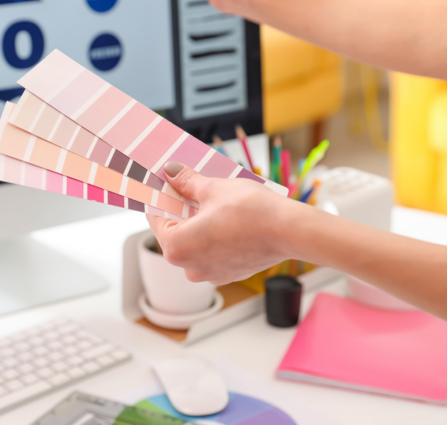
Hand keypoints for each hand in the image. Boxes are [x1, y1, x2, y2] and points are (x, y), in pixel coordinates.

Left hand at [145, 161, 307, 284]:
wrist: (290, 231)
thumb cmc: (252, 212)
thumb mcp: (212, 188)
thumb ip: (186, 181)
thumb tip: (172, 172)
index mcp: (176, 247)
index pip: (156, 218)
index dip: (161, 196)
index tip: (164, 183)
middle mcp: (189, 267)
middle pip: (175, 231)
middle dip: (181, 208)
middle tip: (187, 185)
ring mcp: (210, 274)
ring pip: (195, 243)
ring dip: (199, 222)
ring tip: (210, 199)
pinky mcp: (229, 273)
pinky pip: (213, 252)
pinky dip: (214, 236)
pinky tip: (225, 217)